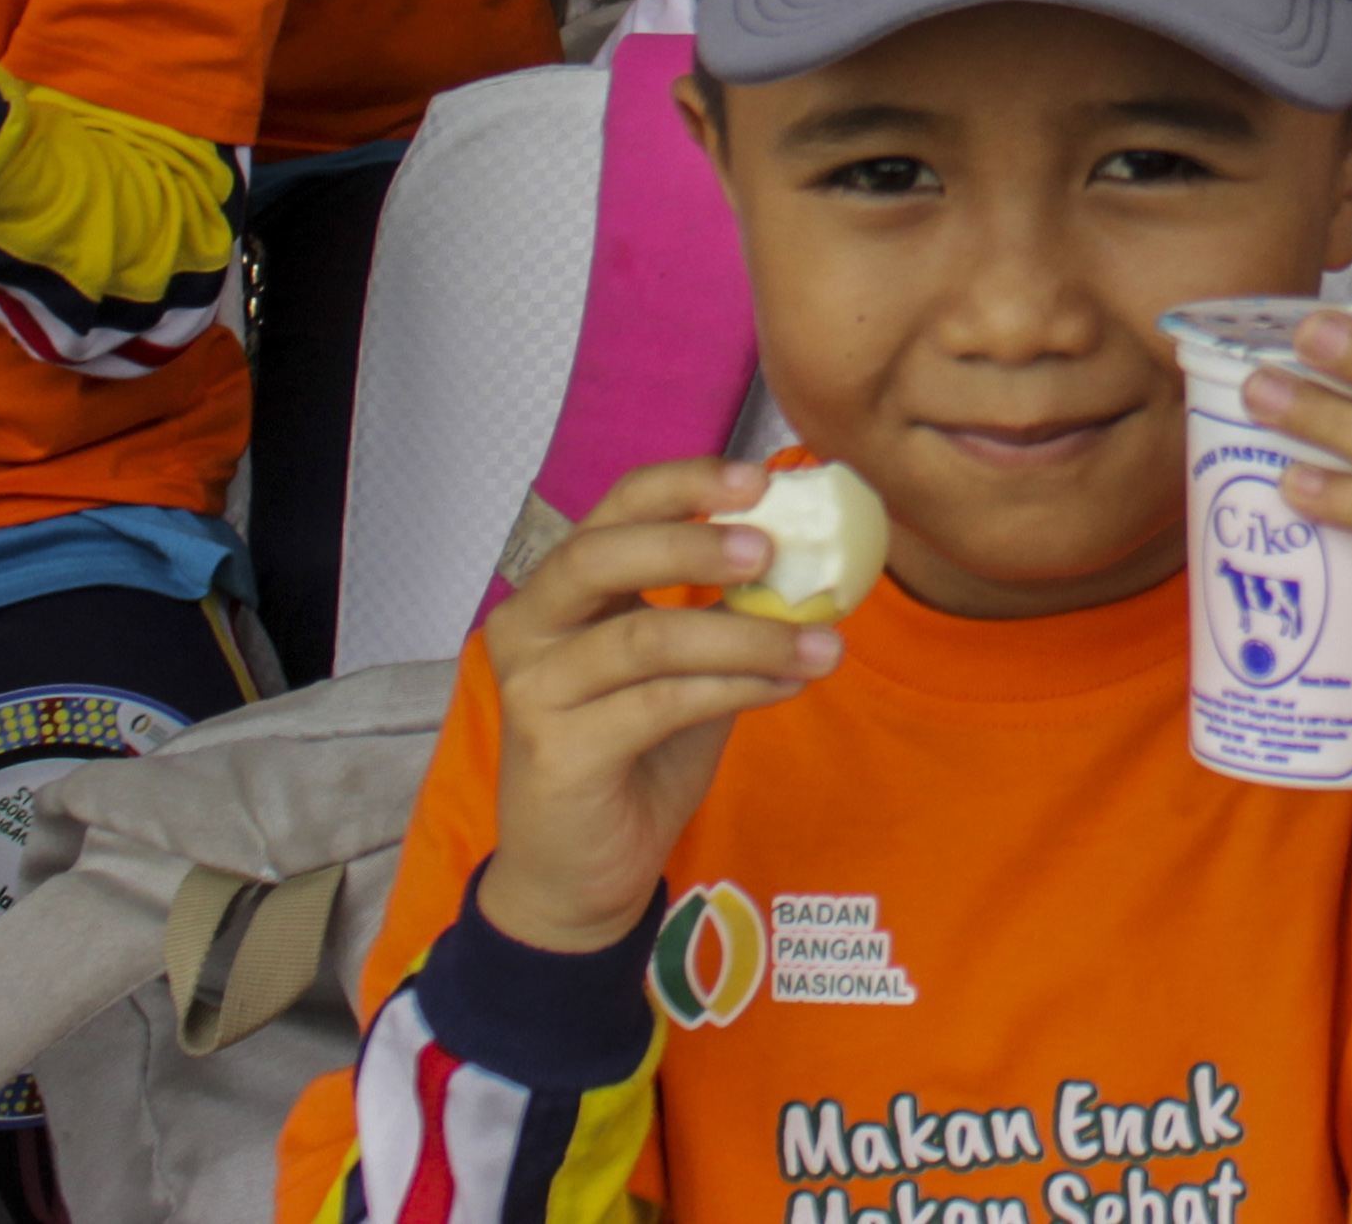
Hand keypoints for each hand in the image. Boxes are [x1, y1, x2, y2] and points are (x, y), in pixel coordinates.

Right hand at [475, 458, 840, 955]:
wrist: (580, 873)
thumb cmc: (636, 757)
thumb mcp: (686, 670)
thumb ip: (724, 614)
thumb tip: (813, 564)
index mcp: (562, 592)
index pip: (614, 510)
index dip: (683, 484)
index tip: (759, 478)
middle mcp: (532, 628)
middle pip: (601, 556)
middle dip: (693, 542)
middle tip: (772, 548)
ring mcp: (535, 690)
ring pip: (645, 637)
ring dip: (746, 634)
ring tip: (819, 642)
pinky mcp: (556, 750)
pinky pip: (658, 704)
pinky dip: (733, 688)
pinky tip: (785, 685)